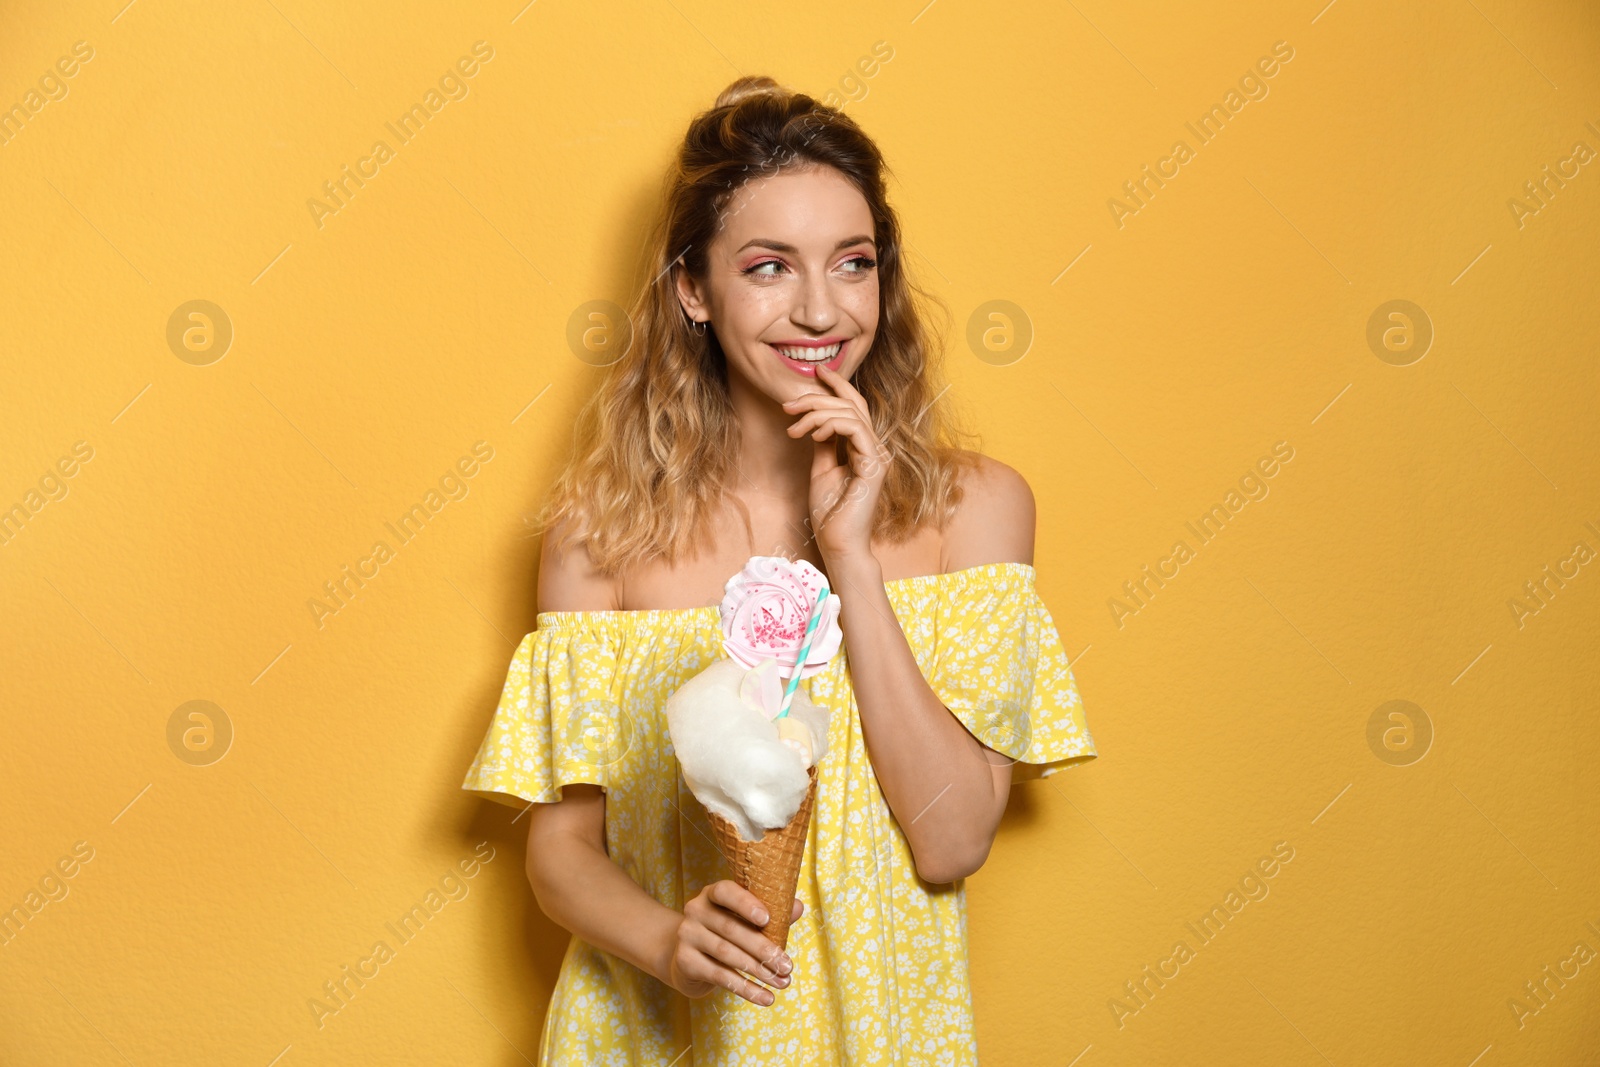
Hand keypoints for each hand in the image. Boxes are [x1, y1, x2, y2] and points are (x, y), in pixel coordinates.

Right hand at [665, 880, 801, 1006]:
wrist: (688, 958)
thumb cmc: (726, 934)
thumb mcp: (745, 920)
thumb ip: (772, 913)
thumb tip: (798, 907)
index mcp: (713, 894)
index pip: (725, 892)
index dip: (745, 904)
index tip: (767, 919)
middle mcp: (695, 910)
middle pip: (731, 929)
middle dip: (763, 949)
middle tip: (787, 965)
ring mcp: (687, 935)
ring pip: (727, 954)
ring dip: (758, 971)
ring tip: (782, 982)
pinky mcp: (685, 961)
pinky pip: (719, 976)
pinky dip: (745, 989)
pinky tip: (765, 997)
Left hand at [782, 364, 890, 565]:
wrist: (837, 543)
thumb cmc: (830, 514)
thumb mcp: (821, 470)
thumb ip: (824, 444)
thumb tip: (816, 422)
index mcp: (864, 449)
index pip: (855, 407)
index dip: (838, 386)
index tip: (816, 372)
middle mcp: (875, 449)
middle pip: (852, 404)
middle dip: (818, 397)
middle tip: (789, 404)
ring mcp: (877, 456)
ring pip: (851, 413)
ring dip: (817, 413)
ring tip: (793, 426)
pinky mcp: (874, 465)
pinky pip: (854, 428)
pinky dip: (830, 425)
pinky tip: (812, 435)